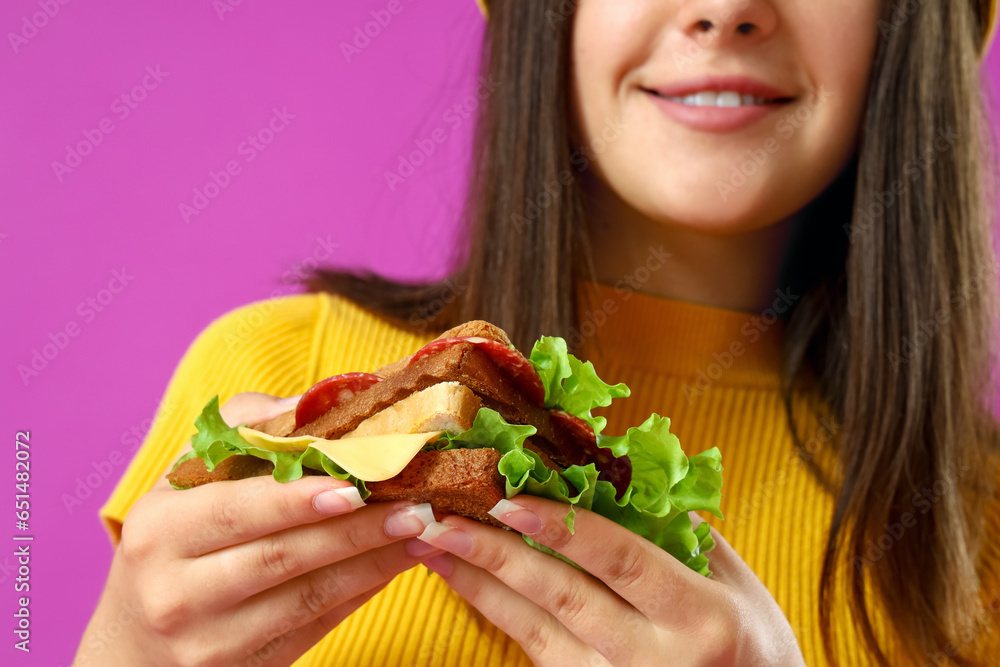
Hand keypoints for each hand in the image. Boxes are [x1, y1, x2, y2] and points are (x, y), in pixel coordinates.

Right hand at [75, 392, 443, 666]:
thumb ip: (248, 429)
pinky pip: (314, 627)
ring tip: (421, 531)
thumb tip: (321, 399)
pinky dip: (360, 593)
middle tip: (415, 506)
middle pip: (282, 556)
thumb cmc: (174, 540)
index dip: (299, 498)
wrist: (135, 647)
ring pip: (307, 597)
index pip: (239, 509)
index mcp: (160, 528)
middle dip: (356, 530)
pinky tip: (395, 564)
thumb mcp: (186, 480)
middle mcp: (175, 590)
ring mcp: (207, 640)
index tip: (357, 484)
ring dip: (373, 562)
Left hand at [416, 496, 804, 665]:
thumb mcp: (738, 584)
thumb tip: (616, 469)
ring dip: (478, 583)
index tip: (508, 497)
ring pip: (535, 630)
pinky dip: (496, 611)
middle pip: (562, 598)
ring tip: (431, 543)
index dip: (563, 528)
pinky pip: (534, 651)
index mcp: (699, 618)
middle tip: (441, 516)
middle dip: (495, 555)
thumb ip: (682, 530)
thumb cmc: (755, 648)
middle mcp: (655, 660)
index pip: (619, 561)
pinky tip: (463, 580)